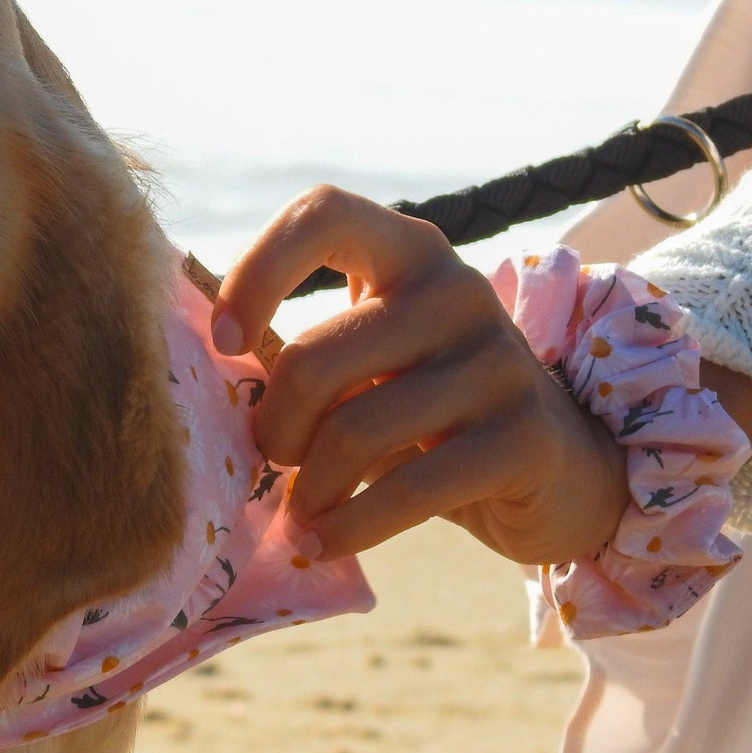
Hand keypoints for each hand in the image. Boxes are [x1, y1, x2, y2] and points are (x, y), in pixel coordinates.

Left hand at [210, 186, 628, 565]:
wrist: (556, 470)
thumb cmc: (426, 408)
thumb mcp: (369, 359)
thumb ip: (303, 349)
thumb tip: (196, 361)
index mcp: (408, 250)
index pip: (322, 212)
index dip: (259, 269)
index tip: (224, 340)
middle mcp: (457, 288)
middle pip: (316, 356)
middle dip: (275, 425)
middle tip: (271, 458)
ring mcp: (497, 359)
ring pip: (354, 430)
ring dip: (309, 486)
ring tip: (301, 507)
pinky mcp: (522, 436)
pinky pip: (407, 489)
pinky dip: (348, 526)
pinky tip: (323, 540)